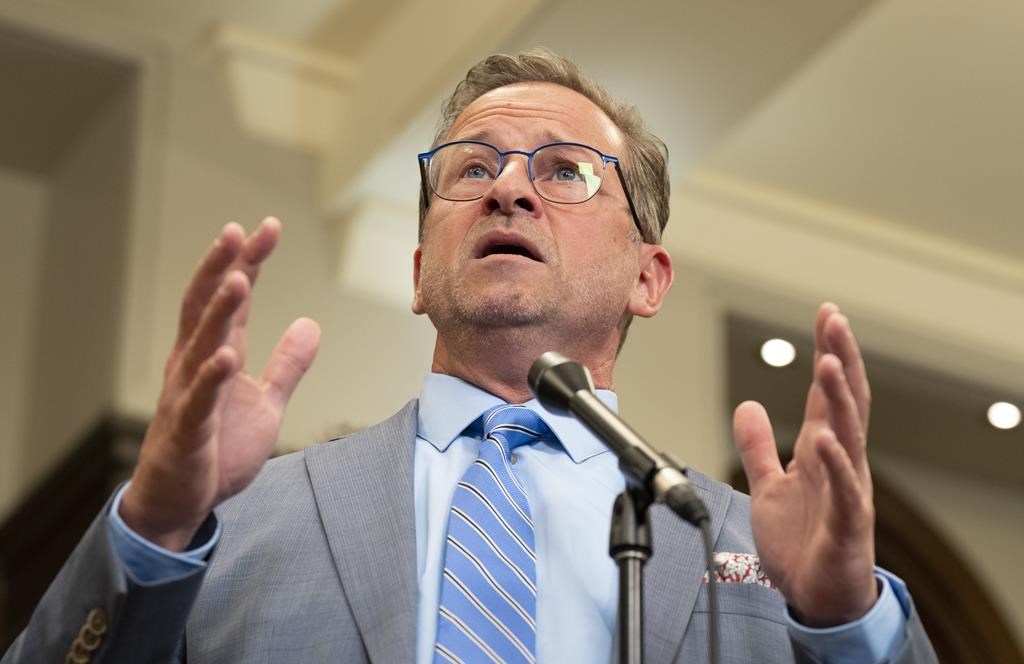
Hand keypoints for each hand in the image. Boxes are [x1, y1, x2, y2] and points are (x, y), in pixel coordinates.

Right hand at [120, 218, 319, 550]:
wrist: (185, 500)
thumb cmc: (219, 447)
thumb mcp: (266, 402)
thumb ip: (287, 364)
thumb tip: (310, 322)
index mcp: (216, 355)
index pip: (231, 300)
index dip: (247, 263)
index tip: (267, 228)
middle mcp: (196, 365)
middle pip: (206, 308)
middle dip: (222, 268)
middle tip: (239, 232)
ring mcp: (188, 396)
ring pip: (201, 345)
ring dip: (219, 313)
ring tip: (238, 279)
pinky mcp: (188, 430)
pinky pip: (199, 400)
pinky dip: (210, 377)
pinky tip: (224, 356)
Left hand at [733, 303, 875, 625]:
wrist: (817, 597)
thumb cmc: (801, 542)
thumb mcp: (768, 486)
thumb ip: (758, 446)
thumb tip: (748, 404)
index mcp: (820, 450)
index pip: (827, 393)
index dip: (827, 353)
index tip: (826, 314)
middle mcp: (839, 462)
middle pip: (844, 401)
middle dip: (840, 357)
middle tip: (834, 318)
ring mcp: (847, 490)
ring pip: (849, 435)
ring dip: (839, 398)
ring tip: (830, 360)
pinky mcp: (848, 522)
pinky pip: (845, 489)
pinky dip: (836, 463)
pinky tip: (826, 438)